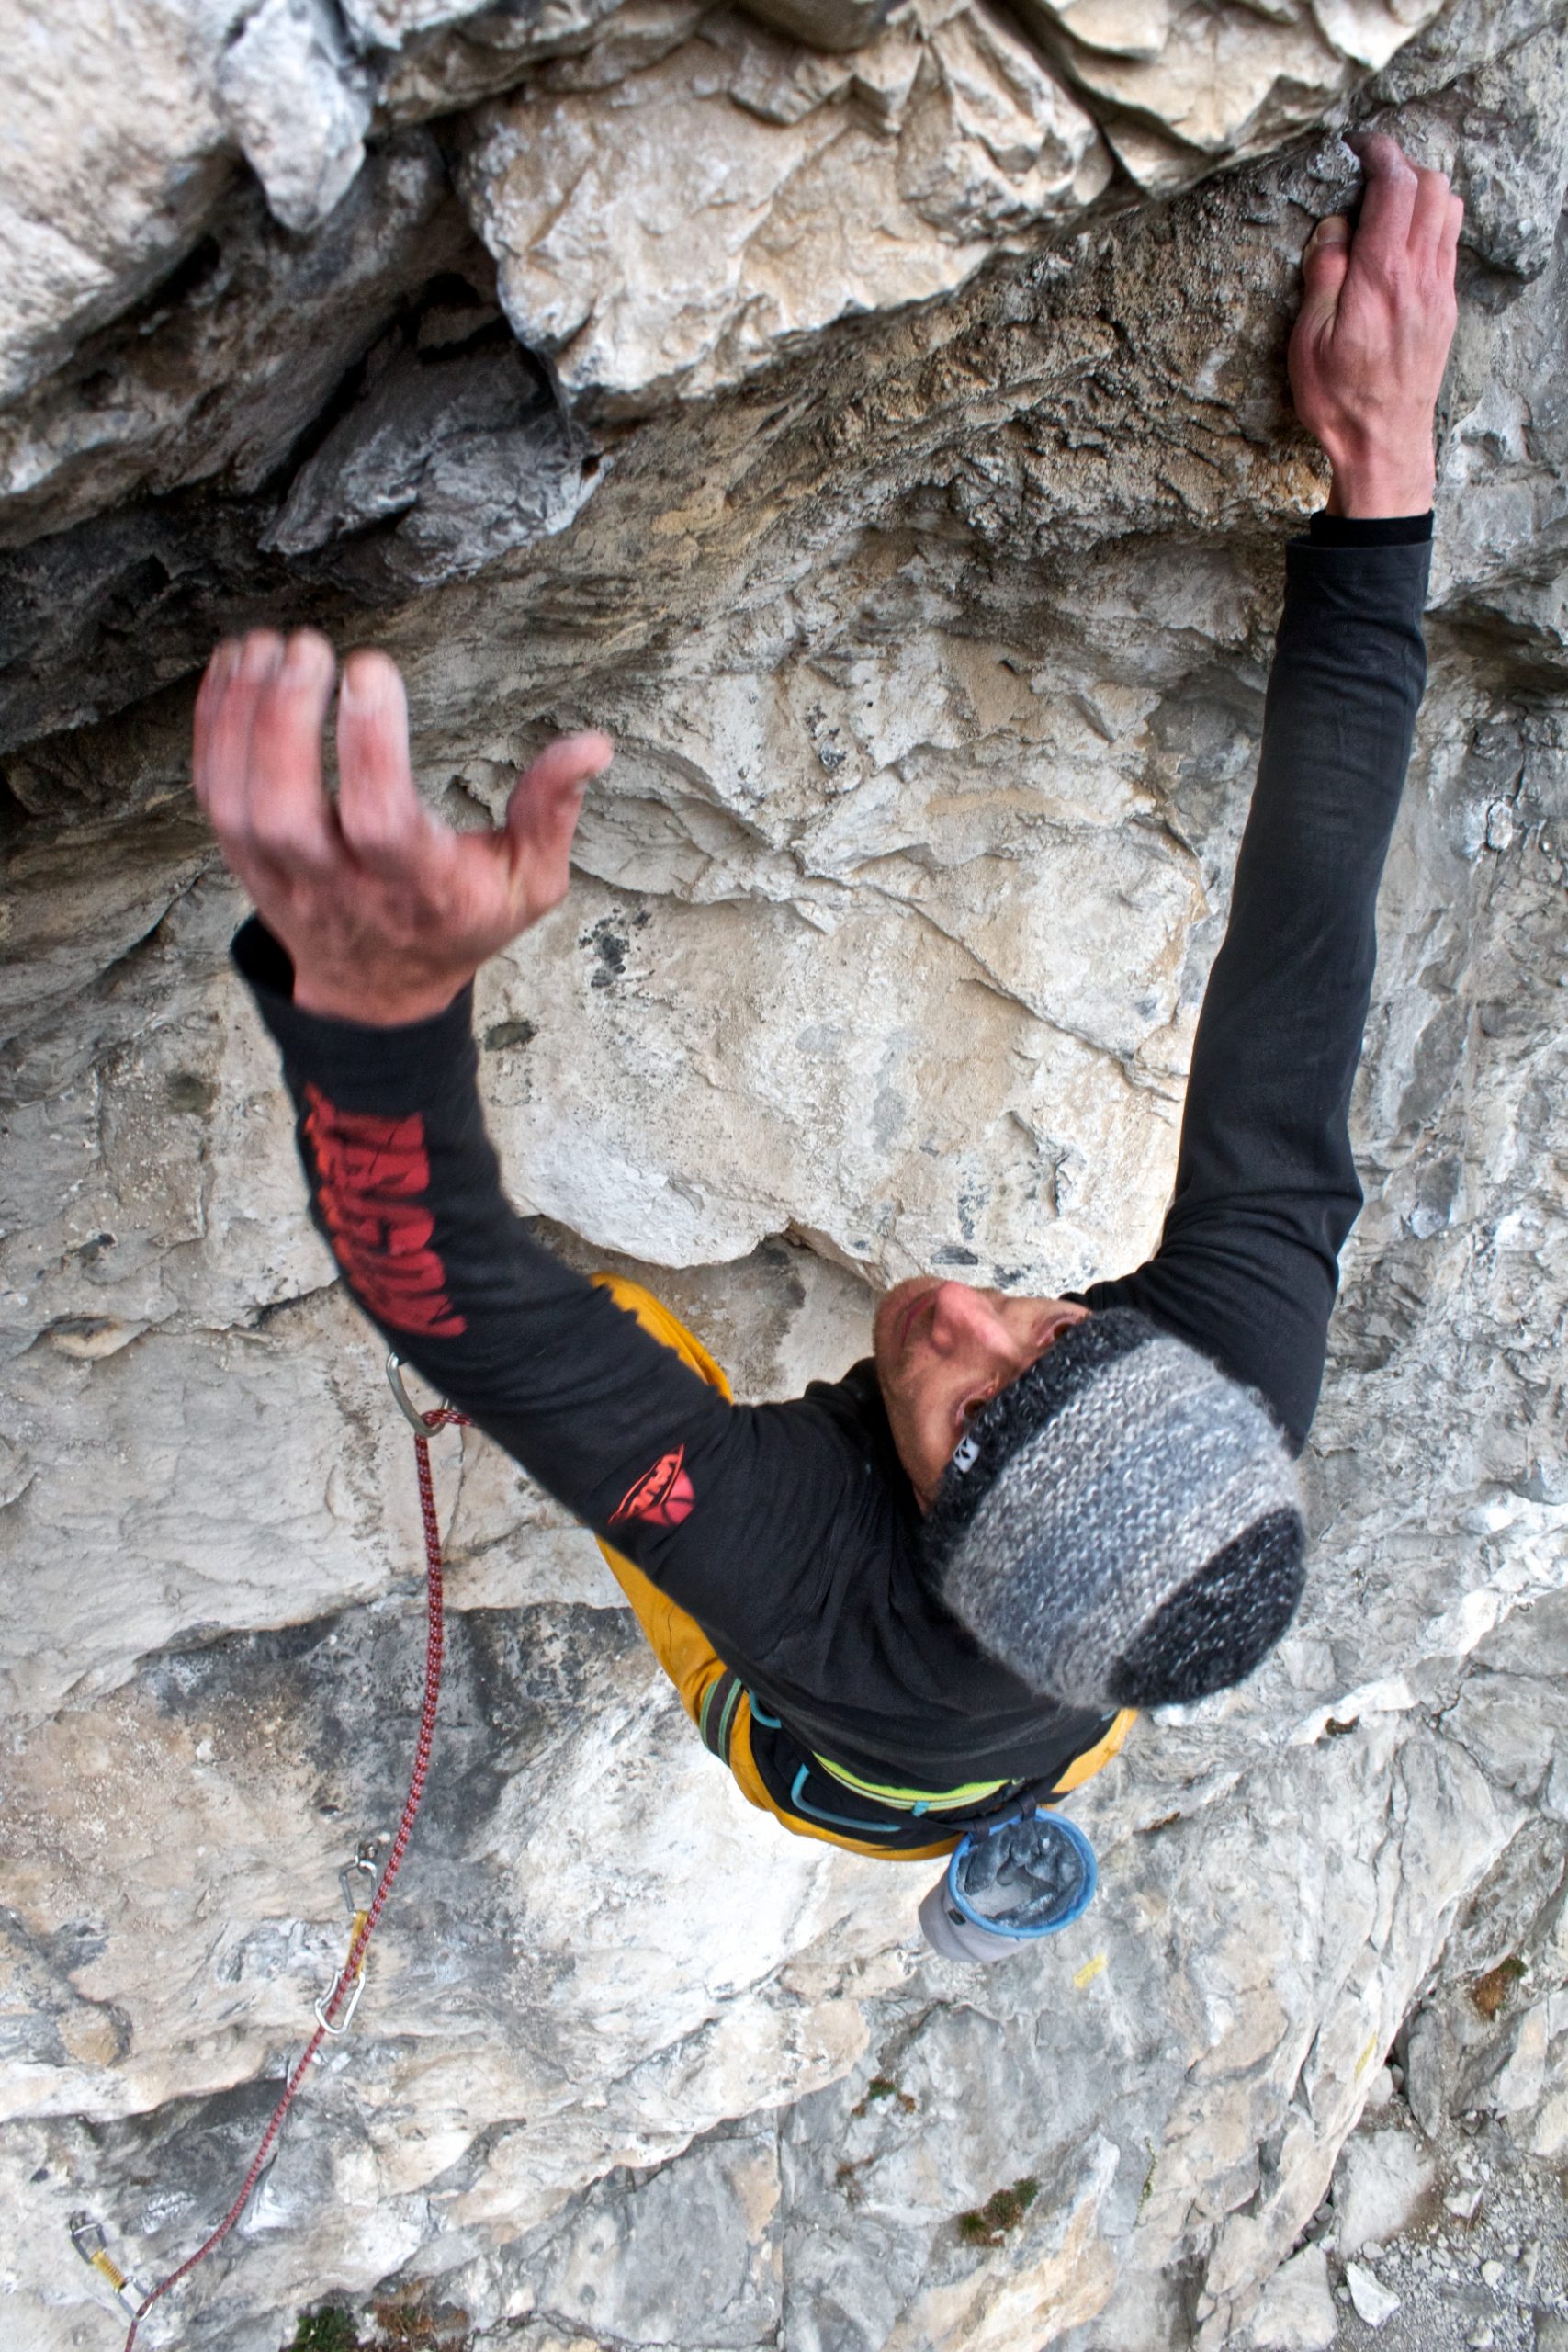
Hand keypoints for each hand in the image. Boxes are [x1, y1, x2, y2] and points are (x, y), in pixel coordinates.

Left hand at [193, 630, 612, 1024]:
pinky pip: (213, 794)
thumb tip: (593, 745)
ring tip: (267, 642)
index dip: (368, 744)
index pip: (380, 820)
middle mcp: (338, 886)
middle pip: (285, 812)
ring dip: (241, 716)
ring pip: (238, 802)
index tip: (371, 668)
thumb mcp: (529, 884)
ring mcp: (281, 877)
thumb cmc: (459, 922)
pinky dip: (213, 727)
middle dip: (284, 723)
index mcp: (417, 889)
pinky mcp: (244, 860)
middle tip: (307, 646)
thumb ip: (553, 813)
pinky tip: (234, 665)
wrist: (378, 991)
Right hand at [1288, 132, 1462, 517]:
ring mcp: (1439, 290)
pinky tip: (1402, 243)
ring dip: (1422, 193)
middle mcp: (1419, 276)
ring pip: (1448, 209)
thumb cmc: (1339, 399)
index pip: (1395, 187)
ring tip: (1387, 206)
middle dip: (1402, 167)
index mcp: (1381, 277)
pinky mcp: (1445, 307)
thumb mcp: (1308, 340)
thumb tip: (1334, 226)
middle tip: (1370, 174)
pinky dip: (1431, 224)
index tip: (1360, 145)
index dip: (1379, 153)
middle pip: (1432, 186)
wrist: (1384, 443)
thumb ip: (1323, 273)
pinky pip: (1449, 243)